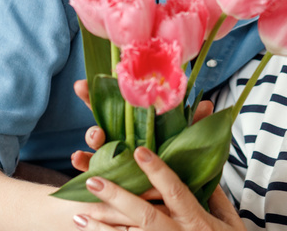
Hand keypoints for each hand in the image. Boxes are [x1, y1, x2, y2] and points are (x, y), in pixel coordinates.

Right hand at [71, 81, 213, 172]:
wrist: (166, 204)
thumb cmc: (171, 167)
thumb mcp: (182, 143)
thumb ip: (192, 125)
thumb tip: (207, 105)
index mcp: (135, 126)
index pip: (115, 104)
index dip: (97, 93)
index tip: (82, 83)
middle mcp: (119, 138)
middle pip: (100, 117)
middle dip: (88, 104)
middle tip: (86, 91)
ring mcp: (110, 158)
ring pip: (95, 144)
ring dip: (92, 136)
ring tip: (96, 135)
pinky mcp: (106, 179)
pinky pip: (91, 170)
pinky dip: (84, 163)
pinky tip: (79, 158)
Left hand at [72, 146, 241, 230]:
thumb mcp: (231, 222)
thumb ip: (215, 197)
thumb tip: (204, 170)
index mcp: (197, 220)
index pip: (176, 191)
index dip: (158, 171)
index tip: (139, 151)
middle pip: (144, 214)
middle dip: (117, 197)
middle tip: (92, 179)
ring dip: (101, 227)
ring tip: (78, 212)